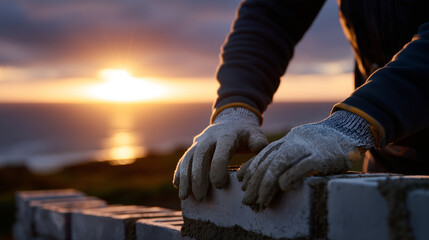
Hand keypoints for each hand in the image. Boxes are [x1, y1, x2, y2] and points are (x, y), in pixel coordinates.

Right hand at [173, 107, 267, 200]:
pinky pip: (183, 159)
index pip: (220, 152)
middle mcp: (210, 137)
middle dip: (198, 177)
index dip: (217, 168)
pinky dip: (179, 172)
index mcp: (226, 135)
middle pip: (200, 156)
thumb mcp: (256, 135)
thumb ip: (259, 144)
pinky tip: (177, 185)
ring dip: (185, 177)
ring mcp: (199, 142)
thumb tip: (260, 151)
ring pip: (188, 158)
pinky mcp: (193, 147)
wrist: (232, 121)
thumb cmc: (246, 133)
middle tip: (200, 197)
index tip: (218, 185)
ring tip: (185, 196)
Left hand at [237, 111, 373, 210]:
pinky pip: (303, 165)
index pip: (263, 155)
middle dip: (255, 182)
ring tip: (261, 199)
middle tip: (248, 199)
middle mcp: (292, 143)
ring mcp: (306, 148)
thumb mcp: (295, 148)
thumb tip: (256, 175)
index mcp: (286, 141)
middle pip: (268, 162)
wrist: (344, 132)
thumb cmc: (317, 145)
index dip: (251, 170)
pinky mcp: (321, 156)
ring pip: (281, 163)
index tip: (242, 185)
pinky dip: (292, 175)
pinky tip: (283, 186)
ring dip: (268, 183)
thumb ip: (278, 157)